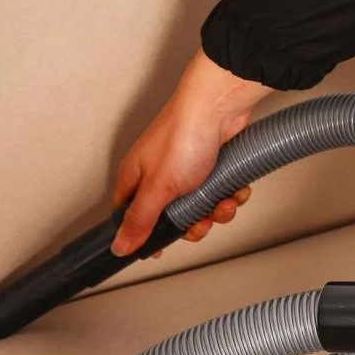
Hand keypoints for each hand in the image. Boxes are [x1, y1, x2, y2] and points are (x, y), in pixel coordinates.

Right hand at [111, 50, 270, 256]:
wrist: (220, 106)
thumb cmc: (184, 135)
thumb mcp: (158, 188)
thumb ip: (139, 220)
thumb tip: (120, 245)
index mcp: (136, 178)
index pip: (130, 216)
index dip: (145, 235)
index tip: (161, 247)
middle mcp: (158, 175)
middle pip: (171, 218)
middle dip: (192, 224)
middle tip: (201, 221)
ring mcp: (185, 170)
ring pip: (199, 207)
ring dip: (215, 210)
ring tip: (223, 201)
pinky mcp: (210, 165)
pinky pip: (218, 193)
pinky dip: (229, 195)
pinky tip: (234, 190)